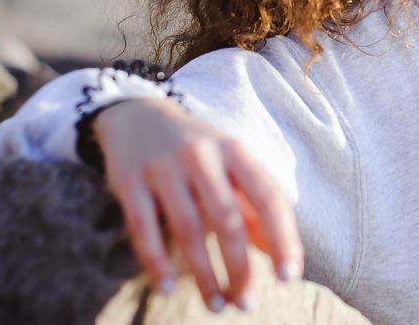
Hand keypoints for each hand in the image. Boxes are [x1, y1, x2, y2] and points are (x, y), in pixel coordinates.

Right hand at [93, 97, 303, 311]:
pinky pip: (144, 230)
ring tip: (216, 305)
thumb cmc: (197, 152)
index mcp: (235, 150)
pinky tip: (167, 289)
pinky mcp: (129, 180)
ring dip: (204, 274)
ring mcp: (163, 167)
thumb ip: (255, 208)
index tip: (289, 277)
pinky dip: (156, 263)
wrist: (137, 113)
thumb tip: (281, 257)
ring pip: (188, 230)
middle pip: (227, 220)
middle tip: (247, 303)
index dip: (283, 238)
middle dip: (240, 268)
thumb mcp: (231, 167)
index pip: (268, 197)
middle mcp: (201, 155)